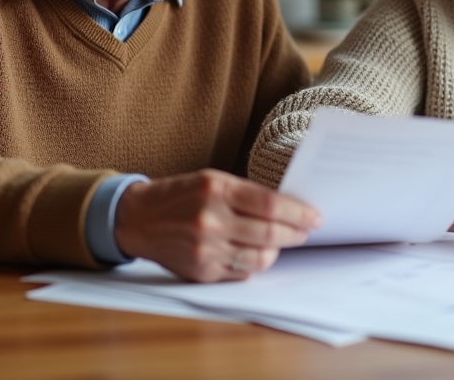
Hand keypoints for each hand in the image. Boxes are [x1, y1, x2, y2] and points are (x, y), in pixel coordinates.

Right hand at [113, 169, 321, 281]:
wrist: (139, 219)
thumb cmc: (181, 196)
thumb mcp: (212, 180)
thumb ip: (247, 193)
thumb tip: (288, 206)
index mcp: (216, 190)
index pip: (270, 204)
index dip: (298, 212)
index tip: (315, 216)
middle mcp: (211, 220)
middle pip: (270, 233)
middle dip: (296, 233)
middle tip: (307, 231)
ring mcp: (206, 249)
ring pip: (260, 257)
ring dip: (278, 251)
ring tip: (283, 242)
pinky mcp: (202, 271)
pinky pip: (242, 272)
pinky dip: (256, 263)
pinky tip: (258, 253)